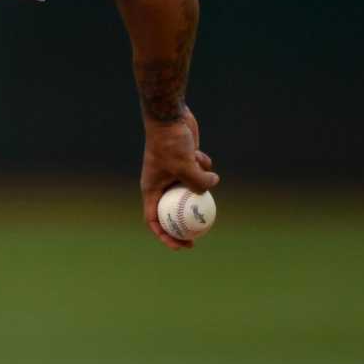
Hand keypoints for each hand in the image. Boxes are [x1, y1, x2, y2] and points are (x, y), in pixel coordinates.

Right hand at [140, 106, 219, 250]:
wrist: (168, 117)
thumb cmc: (169, 143)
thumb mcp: (185, 166)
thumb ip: (199, 182)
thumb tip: (212, 185)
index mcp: (151, 189)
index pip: (155, 221)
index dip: (166, 236)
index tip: (181, 245)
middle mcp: (161, 184)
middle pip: (174, 210)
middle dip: (188, 221)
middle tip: (202, 234)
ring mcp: (174, 173)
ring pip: (191, 189)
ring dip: (200, 181)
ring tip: (199, 165)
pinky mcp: (185, 162)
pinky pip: (199, 172)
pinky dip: (203, 165)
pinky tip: (198, 152)